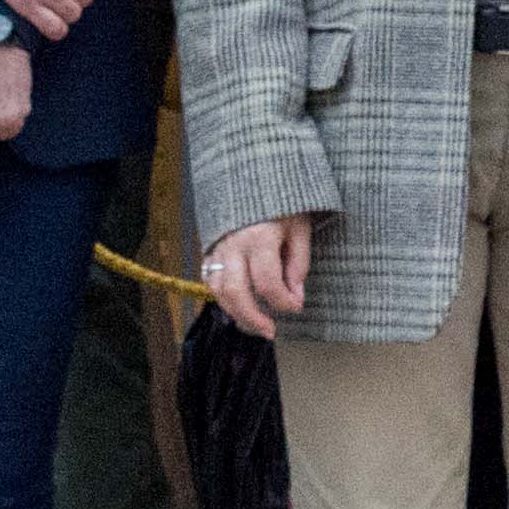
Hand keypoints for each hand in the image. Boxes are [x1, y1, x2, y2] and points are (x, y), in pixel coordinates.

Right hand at [203, 216, 319, 335]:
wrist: (254, 176)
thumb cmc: (282, 204)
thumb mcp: (299, 228)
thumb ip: (298, 263)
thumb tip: (295, 297)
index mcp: (260, 238)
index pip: (268, 283)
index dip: (283, 302)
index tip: (296, 307)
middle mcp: (234, 245)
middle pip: (236, 293)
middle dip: (253, 318)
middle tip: (270, 331)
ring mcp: (218, 247)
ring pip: (218, 290)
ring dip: (236, 312)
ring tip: (254, 324)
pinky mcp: (209, 249)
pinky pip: (210, 280)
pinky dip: (222, 297)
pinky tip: (238, 305)